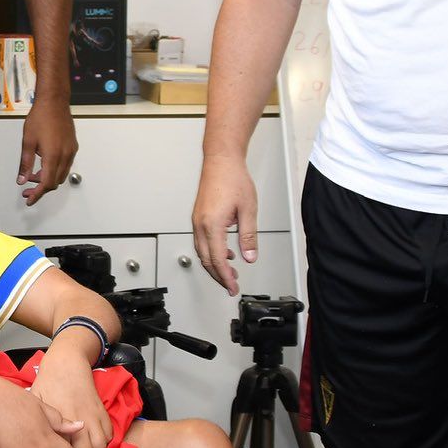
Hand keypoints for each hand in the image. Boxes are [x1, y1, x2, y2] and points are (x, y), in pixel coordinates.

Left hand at [17, 96, 77, 205]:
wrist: (54, 102)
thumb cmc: (40, 118)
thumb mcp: (27, 141)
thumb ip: (25, 163)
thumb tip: (21, 179)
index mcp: (53, 156)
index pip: (46, 184)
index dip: (37, 194)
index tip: (29, 200)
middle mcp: (65, 156)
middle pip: (55, 182)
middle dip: (41, 188)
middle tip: (27, 189)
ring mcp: (71, 151)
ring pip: (61, 175)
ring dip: (48, 178)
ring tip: (33, 175)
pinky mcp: (73, 147)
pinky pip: (65, 165)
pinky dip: (54, 170)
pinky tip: (43, 164)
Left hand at [30, 350, 110, 447]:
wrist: (68, 362)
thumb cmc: (48, 382)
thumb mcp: (37, 402)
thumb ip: (37, 424)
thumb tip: (27, 446)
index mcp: (62, 421)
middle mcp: (80, 422)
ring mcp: (93, 417)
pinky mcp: (102, 412)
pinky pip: (108, 435)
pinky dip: (104, 447)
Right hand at [192, 151, 257, 293]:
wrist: (221, 161)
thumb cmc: (233, 179)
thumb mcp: (248, 209)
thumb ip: (248, 236)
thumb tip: (249, 257)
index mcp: (212, 225)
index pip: (218, 259)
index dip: (225, 277)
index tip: (233, 287)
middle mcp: (201, 224)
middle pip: (206, 260)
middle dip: (218, 275)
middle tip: (231, 285)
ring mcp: (197, 221)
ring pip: (202, 252)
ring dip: (214, 265)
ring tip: (229, 272)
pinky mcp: (198, 217)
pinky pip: (202, 241)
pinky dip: (211, 252)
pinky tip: (225, 253)